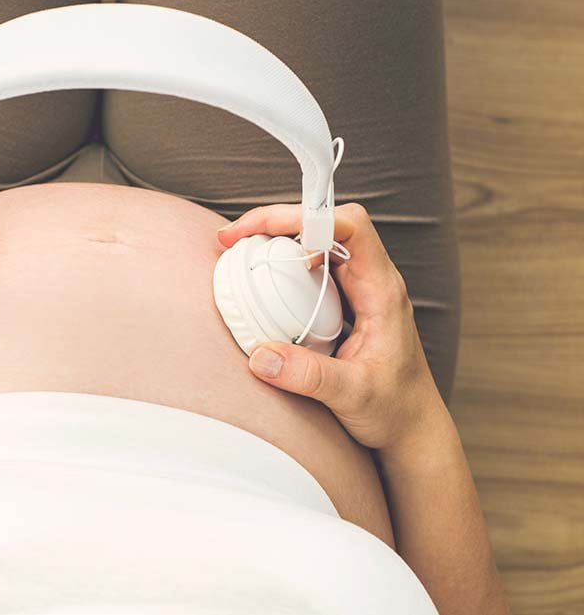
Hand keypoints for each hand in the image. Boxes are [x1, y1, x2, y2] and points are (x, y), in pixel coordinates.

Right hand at [216, 203, 447, 453]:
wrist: (412, 430)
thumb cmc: (396, 411)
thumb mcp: (351, 396)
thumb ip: (307, 375)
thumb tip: (259, 354)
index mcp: (382, 290)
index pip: (350, 227)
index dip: (306, 217)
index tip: (261, 231)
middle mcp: (371, 282)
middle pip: (327, 225)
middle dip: (278, 222)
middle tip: (233, 238)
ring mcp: (358, 292)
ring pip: (317, 244)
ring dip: (278, 241)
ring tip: (239, 251)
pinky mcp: (344, 305)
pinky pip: (311, 271)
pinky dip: (281, 267)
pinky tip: (258, 283)